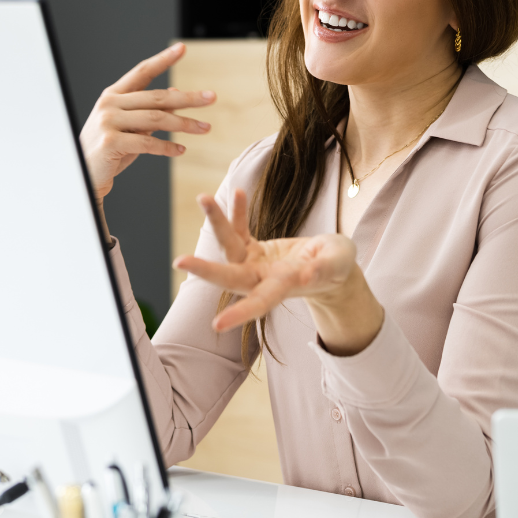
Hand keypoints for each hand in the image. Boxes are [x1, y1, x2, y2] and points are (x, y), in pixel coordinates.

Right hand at [79, 43, 214, 201]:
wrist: (85, 176)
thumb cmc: (109, 151)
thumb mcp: (131, 127)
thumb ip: (149, 111)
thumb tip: (177, 94)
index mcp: (113, 95)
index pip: (142, 72)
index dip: (163, 60)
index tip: (182, 49)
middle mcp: (110, 104)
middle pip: (157, 97)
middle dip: (188, 98)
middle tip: (211, 98)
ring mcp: (109, 122)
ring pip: (156, 119)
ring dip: (184, 124)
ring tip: (204, 128)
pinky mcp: (111, 142)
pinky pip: (148, 142)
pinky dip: (167, 147)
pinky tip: (180, 150)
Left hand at [174, 189, 385, 355]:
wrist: (329, 266)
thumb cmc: (336, 268)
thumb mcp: (337, 265)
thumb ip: (324, 268)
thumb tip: (308, 275)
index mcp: (283, 288)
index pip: (259, 303)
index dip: (240, 313)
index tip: (217, 325)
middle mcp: (262, 279)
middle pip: (230, 276)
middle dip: (205, 270)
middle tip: (179, 261)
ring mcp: (255, 263)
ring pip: (229, 246)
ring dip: (217, 223)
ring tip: (204, 197)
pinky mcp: (254, 248)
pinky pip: (240, 230)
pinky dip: (237, 213)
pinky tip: (238, 193)